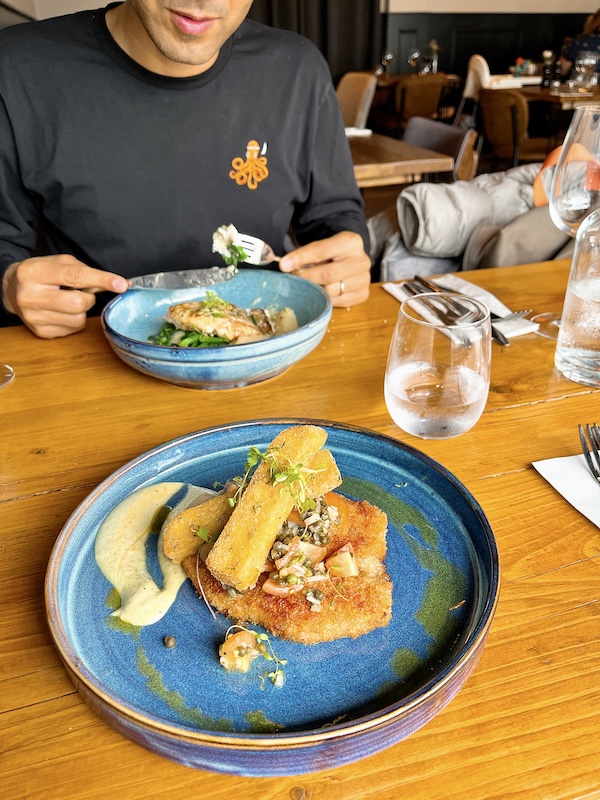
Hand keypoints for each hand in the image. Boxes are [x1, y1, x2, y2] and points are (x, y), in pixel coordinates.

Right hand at [2, 255, 128, 337]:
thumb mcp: (59, 263)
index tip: (121, 284)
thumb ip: (84, 271)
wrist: (11, 290)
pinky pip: (73, 330)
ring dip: (81, 310)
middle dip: (88, 298)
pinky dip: (74, 320)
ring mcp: (34, 317)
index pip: (74, 276)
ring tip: (67, 300)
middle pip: (78, 303)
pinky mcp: (41, 332)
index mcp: (34, 273)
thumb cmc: (41, 274)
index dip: (101, 280)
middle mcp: (31, 296)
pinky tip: (62, 311)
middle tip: (80, 292)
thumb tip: (116, 284)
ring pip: (78, 319)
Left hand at [279, 231, 370, 306]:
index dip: (300, 258)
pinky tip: (318, 294)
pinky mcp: (362, 294)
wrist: (351, 258)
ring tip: (305, 286)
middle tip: (292, 279)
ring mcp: (364, 279)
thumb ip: (306, 254)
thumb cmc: (332, 252)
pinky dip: (324, 299)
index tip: (283, 265)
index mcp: (351, 242)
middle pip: (328, 274)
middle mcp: (361, 260)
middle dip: (306, 278)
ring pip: (332, 291)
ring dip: (314, 290)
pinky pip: (337, 302)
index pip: (321, 250)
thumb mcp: (321, 246)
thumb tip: (285, 266)